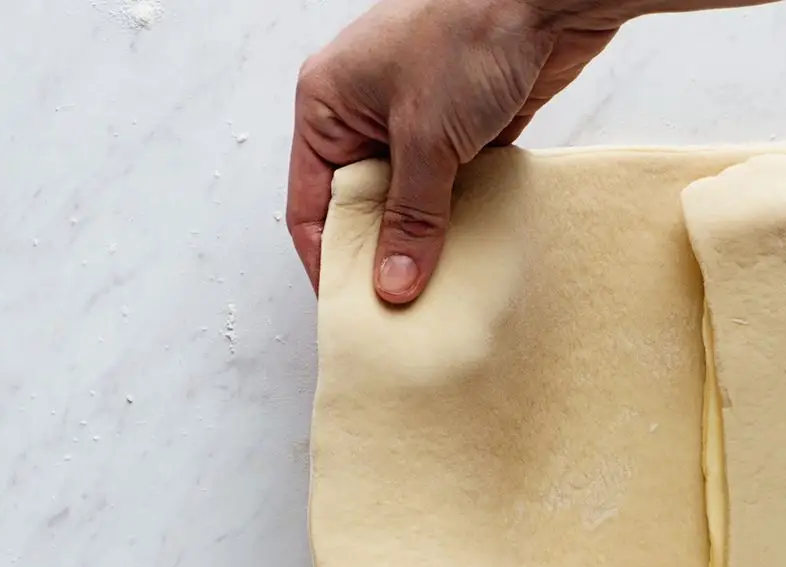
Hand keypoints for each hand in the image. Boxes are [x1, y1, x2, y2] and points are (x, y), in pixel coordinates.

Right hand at [286, 0, 617, 300]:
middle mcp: (365, 112)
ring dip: (426, 243)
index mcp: (327, 104)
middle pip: (362, 207)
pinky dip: (463, 221)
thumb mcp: (426, 138)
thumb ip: (411, 217)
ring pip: (411, 202)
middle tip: (399, 313)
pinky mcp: (466, 128)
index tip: (350, 310)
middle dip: (380, 257)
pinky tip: (472, 259)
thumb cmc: (468, 33)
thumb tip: (393, 284)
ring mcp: (417, 120)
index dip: (329, 259)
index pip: (312, 202)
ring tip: (438, 297)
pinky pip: (454, 191)